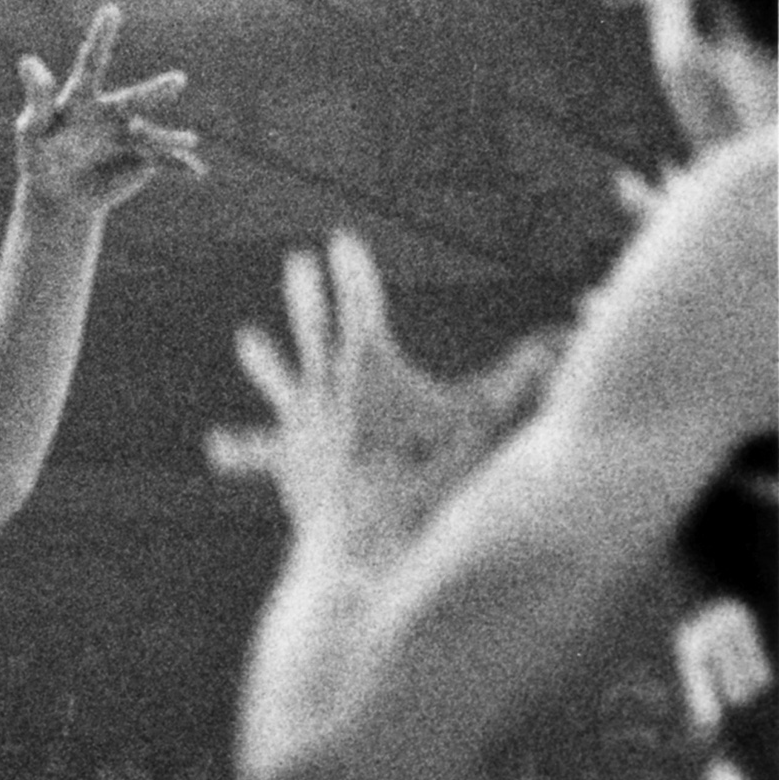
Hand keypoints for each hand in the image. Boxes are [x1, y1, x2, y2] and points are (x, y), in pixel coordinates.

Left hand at [14, 6, 203, 211]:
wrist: (58, 194)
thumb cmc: (39, 156)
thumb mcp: (32, 132)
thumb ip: (36, 100)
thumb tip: (27, 60)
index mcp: (82, 99)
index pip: (91, 64)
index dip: (101, 38)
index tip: (110, 10)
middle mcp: (111, 111)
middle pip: (131, 100)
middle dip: (154, 93)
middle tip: (178, 82)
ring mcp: (129, 135)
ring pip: (150, 134)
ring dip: (169, 137)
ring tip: (189, 141)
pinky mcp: (141, 159)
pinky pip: (161, 161)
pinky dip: (178, 166)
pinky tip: (195, 171)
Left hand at [206, 229, 562, 563]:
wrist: (363, 542)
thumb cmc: (426, 481)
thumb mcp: (481, 423)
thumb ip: (520, 380)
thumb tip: (565, 341)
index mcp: (365, 365)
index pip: (359, 301)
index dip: (352, 268)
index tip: (340, 237)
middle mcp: (323, 388)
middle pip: (313, 326)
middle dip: (309, 292)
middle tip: (296, 262)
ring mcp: (299, 426)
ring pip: (279, 381)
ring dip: (265, 358)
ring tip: (246, 339)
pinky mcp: (287, 464)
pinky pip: (260, 453)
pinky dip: (241, 449)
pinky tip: (215, 447)